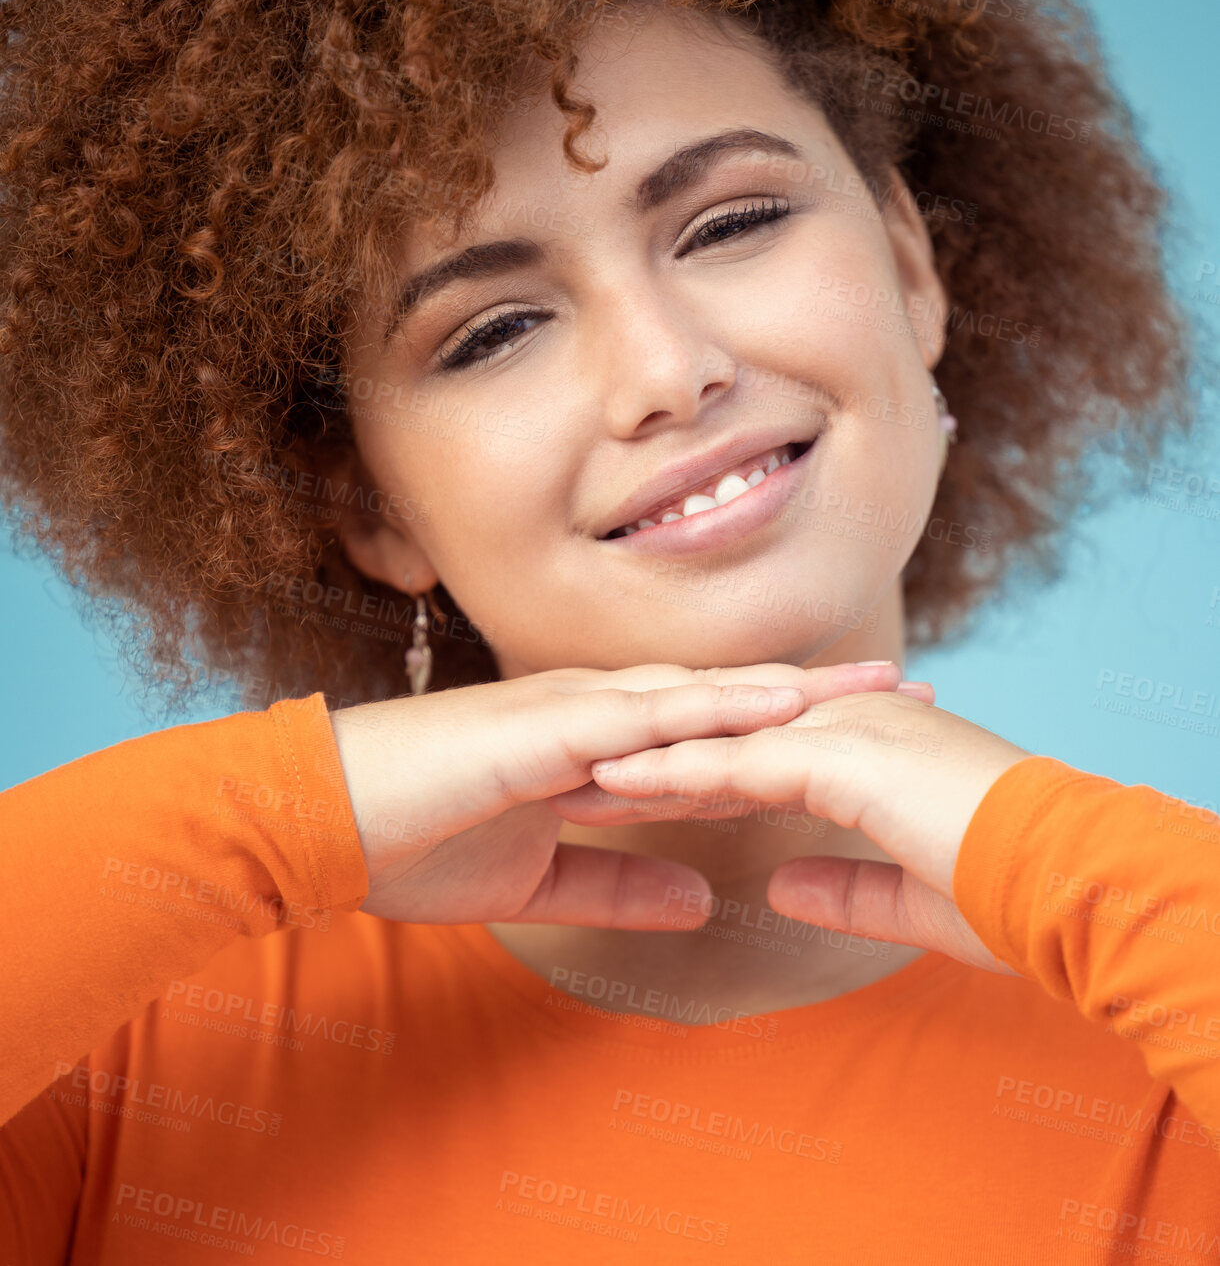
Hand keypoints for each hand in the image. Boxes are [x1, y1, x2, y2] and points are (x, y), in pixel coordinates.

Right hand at [328, 661, 917, 931]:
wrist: (322, 825)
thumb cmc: (417, 842)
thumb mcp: (540, 879)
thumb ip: (619, 882)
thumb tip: (701, 895)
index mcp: (596, 739)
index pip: (711, 724)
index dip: (790, 724)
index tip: (867, 728)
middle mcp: (595, 709)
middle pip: (727, 692)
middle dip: (818, 691)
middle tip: (909, 686)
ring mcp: (572, 709)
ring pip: (700, 690)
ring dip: (787, 687)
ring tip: (872, 685)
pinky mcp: (544, 727)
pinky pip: (642, 715)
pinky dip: (711, 708)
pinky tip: (773, 706)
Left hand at [548, 688, 1030, 973]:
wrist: (1069, 883)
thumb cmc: (1006, 894)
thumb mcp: (907, 897)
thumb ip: (842, 885)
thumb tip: (785, 885)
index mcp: (861, 747)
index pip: (752, 754)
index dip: (684, 773)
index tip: (621, 794)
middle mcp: (845, 725)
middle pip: (723, 735)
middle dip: (649, 759)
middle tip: (574, 776)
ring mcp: (843, 732)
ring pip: (719, 739)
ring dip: (643, 760)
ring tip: (570, 777)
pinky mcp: (842, 756)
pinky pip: (739, 760)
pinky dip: (674, 771)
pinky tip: (618, 784)